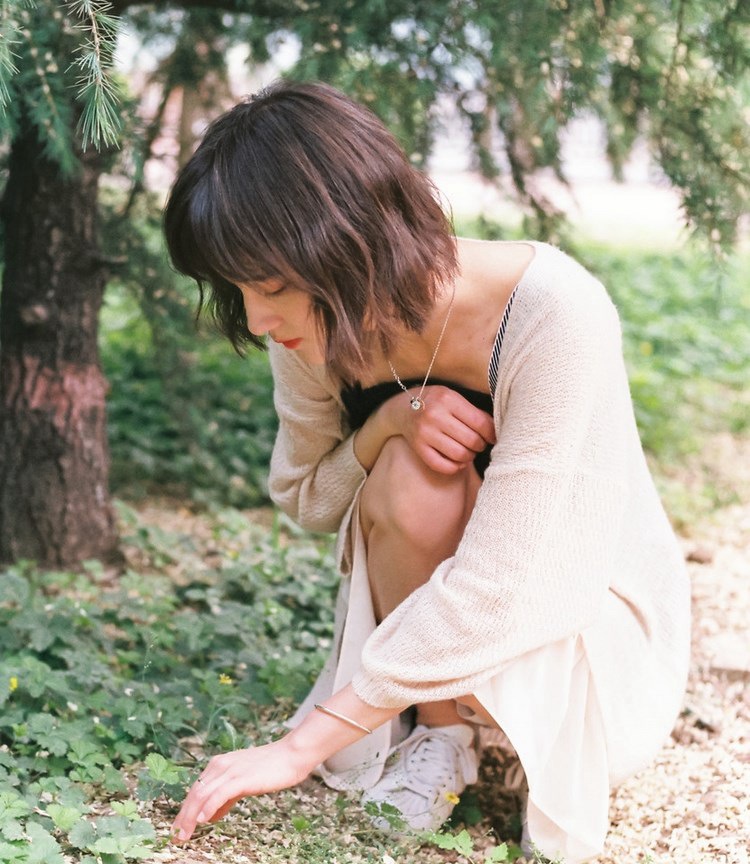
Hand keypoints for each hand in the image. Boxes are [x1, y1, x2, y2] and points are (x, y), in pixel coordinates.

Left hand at [171, 738, 312, 842]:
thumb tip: (210, 816)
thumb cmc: (270, 769)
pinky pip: (220, 793)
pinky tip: (204, 821)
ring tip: (184, 835)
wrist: (290, 755)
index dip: (184, 811)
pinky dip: (209, 806)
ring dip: (191, 817)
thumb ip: (225, 797)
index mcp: (219, 764)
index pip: (195, 790)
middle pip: (194, 794)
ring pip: (203, 795)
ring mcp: (230, 770)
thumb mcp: (242, 782)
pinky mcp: (242, 777)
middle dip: (183, 817)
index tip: (177, 829)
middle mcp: (220, 765)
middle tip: (176, 837)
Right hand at [399, 385, 495, 473]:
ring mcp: (424, 433)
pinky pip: (442, 466)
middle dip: (480, 445)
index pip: (480, 422)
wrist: (403, 408)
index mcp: (447, 399)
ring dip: (469, 456)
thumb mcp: (454, 398)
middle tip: (479, 444)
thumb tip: (496, 432)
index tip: (493, 437)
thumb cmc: (436, 403)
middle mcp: (434, 415)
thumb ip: (474, 413)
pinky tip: (458, 461)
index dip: (491, 434)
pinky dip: (455, 467)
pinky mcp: (418, 447)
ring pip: (459, 455)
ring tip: (469, 451)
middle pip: (471, 440)